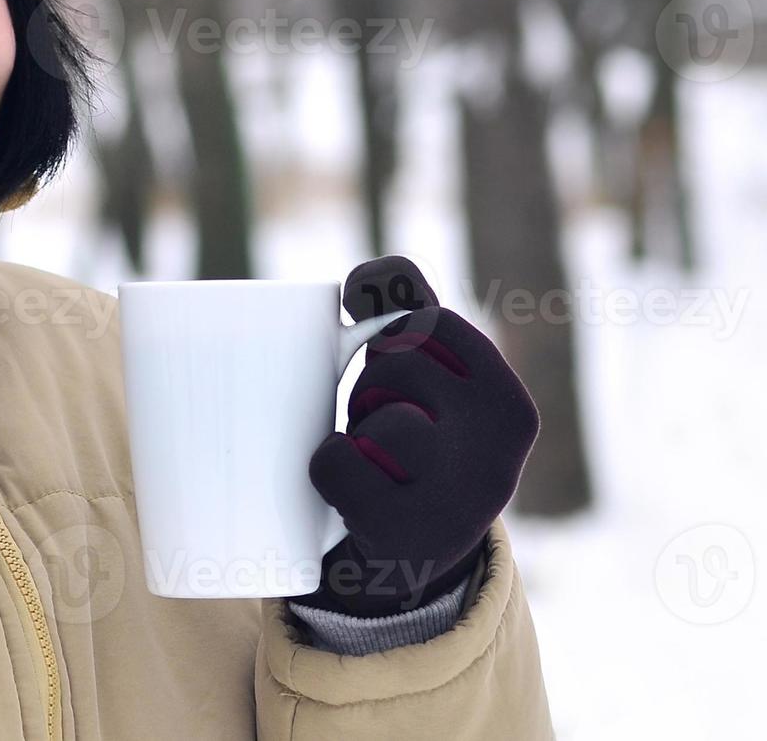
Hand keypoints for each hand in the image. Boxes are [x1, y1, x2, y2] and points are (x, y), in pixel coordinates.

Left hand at [288, 255, 539, 616]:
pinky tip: (351, 491)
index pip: (430, 322)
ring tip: (373, 458)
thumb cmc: (410, 439)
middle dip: (372, 386)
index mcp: (511, 407)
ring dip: (355, 429)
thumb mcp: (424, 373)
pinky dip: (327, 468)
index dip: (395, 337)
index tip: (401, 373)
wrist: (402, 560)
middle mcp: (501, 456)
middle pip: (398, 363)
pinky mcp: (406, 535)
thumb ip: (407, 306)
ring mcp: (459, 501)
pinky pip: (339, 465)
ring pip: (379, 417)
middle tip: (381, 426)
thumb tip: (369, 279)